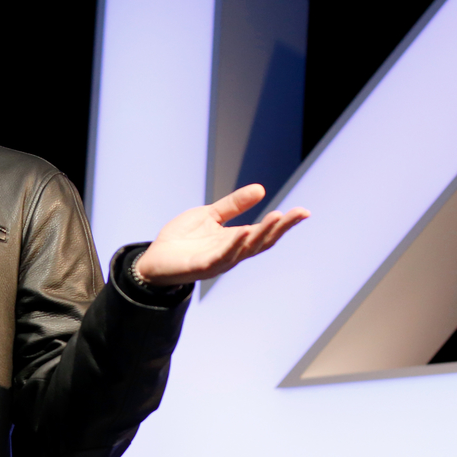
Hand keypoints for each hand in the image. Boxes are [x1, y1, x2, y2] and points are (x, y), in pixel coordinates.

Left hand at [135, 184, 309, 286]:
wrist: (152, 259)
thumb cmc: (181, 240)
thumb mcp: (209, 215)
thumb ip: (233, 205)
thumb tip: (261, 189)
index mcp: (234, 240)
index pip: (264, 232)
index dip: (284, 223)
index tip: (304, 211)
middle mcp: (230, 252)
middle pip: (261, 242)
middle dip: (281, 228)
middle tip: (299, 213)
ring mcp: (217, 261)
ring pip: (245, 250)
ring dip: (261, 234)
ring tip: (276, 218)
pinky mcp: (200, 267)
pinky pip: (220, 258)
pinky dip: (233, 246)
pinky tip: (243, 233)